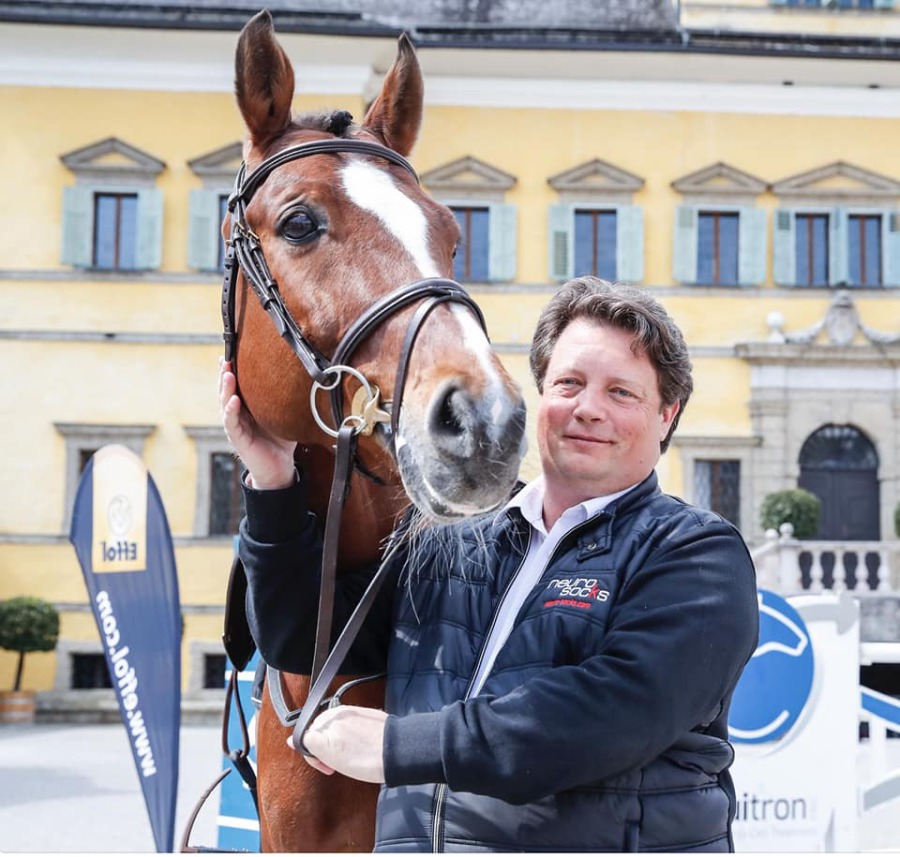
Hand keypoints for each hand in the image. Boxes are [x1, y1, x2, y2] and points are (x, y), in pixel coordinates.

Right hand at [218, 357, 296, 489]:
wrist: (280, 468)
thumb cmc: (281, 440)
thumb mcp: (285, 415)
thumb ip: (287, 399)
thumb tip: (303, 377)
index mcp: (248, 407)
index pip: (238, 385)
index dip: (233, 369)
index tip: (231, 352)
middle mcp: (238, 414)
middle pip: (227, 390)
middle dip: (225, 373)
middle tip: (225, 357)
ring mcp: (236, 426)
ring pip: (225, 403)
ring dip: (225, 388)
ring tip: (227, 374)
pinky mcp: (238, 439)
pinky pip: (232, 423)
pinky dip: (231, 410)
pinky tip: (233, 400)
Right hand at [292, 705, 386, 782]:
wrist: (396, 752)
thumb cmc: (366, 758)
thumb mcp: (331, 756)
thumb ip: (308, 743)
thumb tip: (291, 738)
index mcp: (326, 720)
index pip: (306, 736)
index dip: (313, 755)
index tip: (325, 766)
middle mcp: (337, 713)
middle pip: (320, 732)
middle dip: (325, 749)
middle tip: (337, 764)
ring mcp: (352, 713)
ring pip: (335, 730)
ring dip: (337, 744)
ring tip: (350, 757)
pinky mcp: (364, 714)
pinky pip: (349, 726)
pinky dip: (350, 738)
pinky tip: (359, 749)